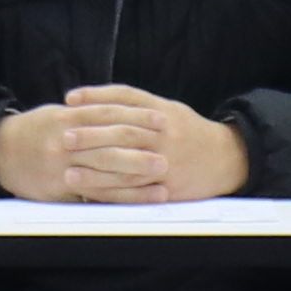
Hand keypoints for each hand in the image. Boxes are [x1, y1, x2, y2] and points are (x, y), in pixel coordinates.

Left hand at [0, 85, 247, 202]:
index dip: (96, 97)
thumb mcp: (170, 109)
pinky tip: (93, 193)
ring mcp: (166, 161)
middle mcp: (165, 134)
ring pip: (127, 164)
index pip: (125, 99)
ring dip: (95, 169)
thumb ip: (138, 104)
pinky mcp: (168, 186)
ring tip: (68, 169)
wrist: (227, 158)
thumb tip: (98, 101)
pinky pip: (136, 190)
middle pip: (122, 131)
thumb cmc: (190, 132)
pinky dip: (112, 191)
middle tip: (64, 136)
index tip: (70, 99)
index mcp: (163, 112)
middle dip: (91, 134)